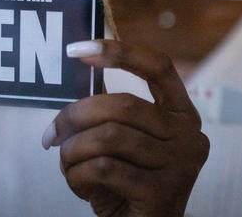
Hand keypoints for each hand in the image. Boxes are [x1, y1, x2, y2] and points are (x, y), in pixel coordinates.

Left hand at [43, 39, 208, 216]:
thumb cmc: (128, 184)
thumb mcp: (124, 142)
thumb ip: (112, 111)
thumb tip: (78, 70)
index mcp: (182, 113)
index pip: (158, 66)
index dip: (119, 51)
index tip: (78, 49)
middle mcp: (189, 134)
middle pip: (122, 103)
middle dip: (76, 115)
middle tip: (51, 133)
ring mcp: (180, 164)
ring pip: (108, 136)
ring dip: (73, 150)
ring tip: (66, 162)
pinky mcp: (163, 192)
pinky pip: (104, 168)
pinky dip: (78, 175)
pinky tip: (79, 184)